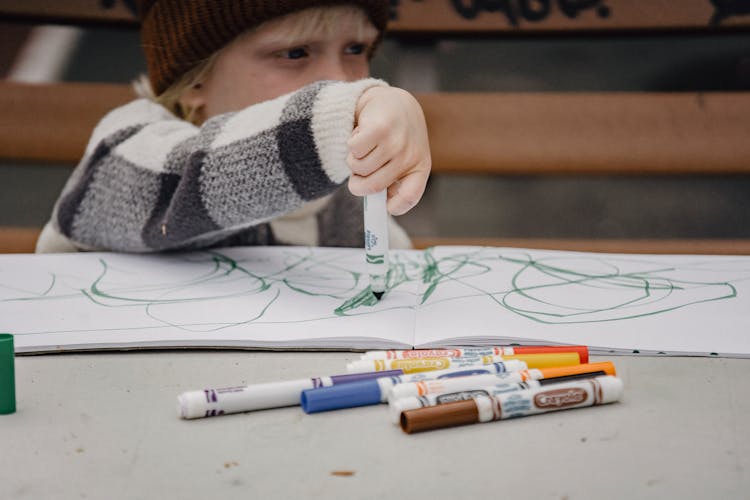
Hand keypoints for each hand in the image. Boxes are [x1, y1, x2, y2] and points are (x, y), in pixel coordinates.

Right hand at [347, 86, 430, 215]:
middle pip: (374, 186)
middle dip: (358, 185)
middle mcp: (410, 155)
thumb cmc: (396, 137)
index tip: (385, 208)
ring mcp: (396, 142)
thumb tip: (376, 204)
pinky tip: (363, 135)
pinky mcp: (380, 128)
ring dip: (354, 160)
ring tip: (366, 147)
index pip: (410, 196)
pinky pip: (354, 150)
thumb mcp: (402, 159)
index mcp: (420, 167)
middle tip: (357, 177)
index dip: (396, 206)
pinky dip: (351, 145)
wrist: (393, 102)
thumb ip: (391, 180)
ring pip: (359, 168)